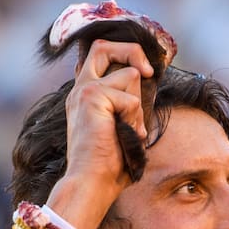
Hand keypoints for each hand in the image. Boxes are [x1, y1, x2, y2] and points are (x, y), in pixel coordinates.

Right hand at [46, 39, 154, 228]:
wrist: (91, 182)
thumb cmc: (109, 164)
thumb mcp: (121, 125)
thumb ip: (126, 101)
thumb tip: (144, 79)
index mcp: (84, 95)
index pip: (98, 56)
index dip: (122, 52)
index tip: (144, 69)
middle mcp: (80, 88)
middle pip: (104, 46)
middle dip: (131, 52)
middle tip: (148, 72)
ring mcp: (84, 90)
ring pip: (130, 77)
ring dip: (138, 107)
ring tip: (129, 132)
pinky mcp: (92, 96)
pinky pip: (132, 99)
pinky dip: (135, 121)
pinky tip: (125, 137)